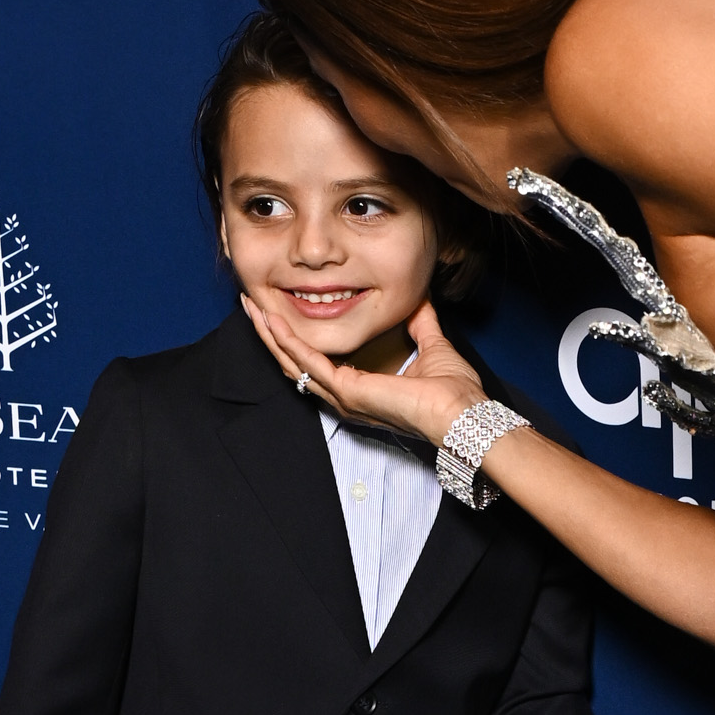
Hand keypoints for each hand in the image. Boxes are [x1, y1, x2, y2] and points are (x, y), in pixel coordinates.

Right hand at [242, 291, 486, 448]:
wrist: (462, 414)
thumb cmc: (454, 394)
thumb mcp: (433, 346)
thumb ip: (421, 324)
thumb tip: (419, 300)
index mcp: (363, 389)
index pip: (319, 363)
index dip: (298, 339)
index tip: (284, 312)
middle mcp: (347, 397)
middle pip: (297, 364)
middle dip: (273, 333)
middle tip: (253, 305)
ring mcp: (344, 397)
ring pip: (294, 363)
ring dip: (271, 335)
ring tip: (252, 308)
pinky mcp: (347, 391)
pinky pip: (307, 362)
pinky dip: (287, 341)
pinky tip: (272, 321)